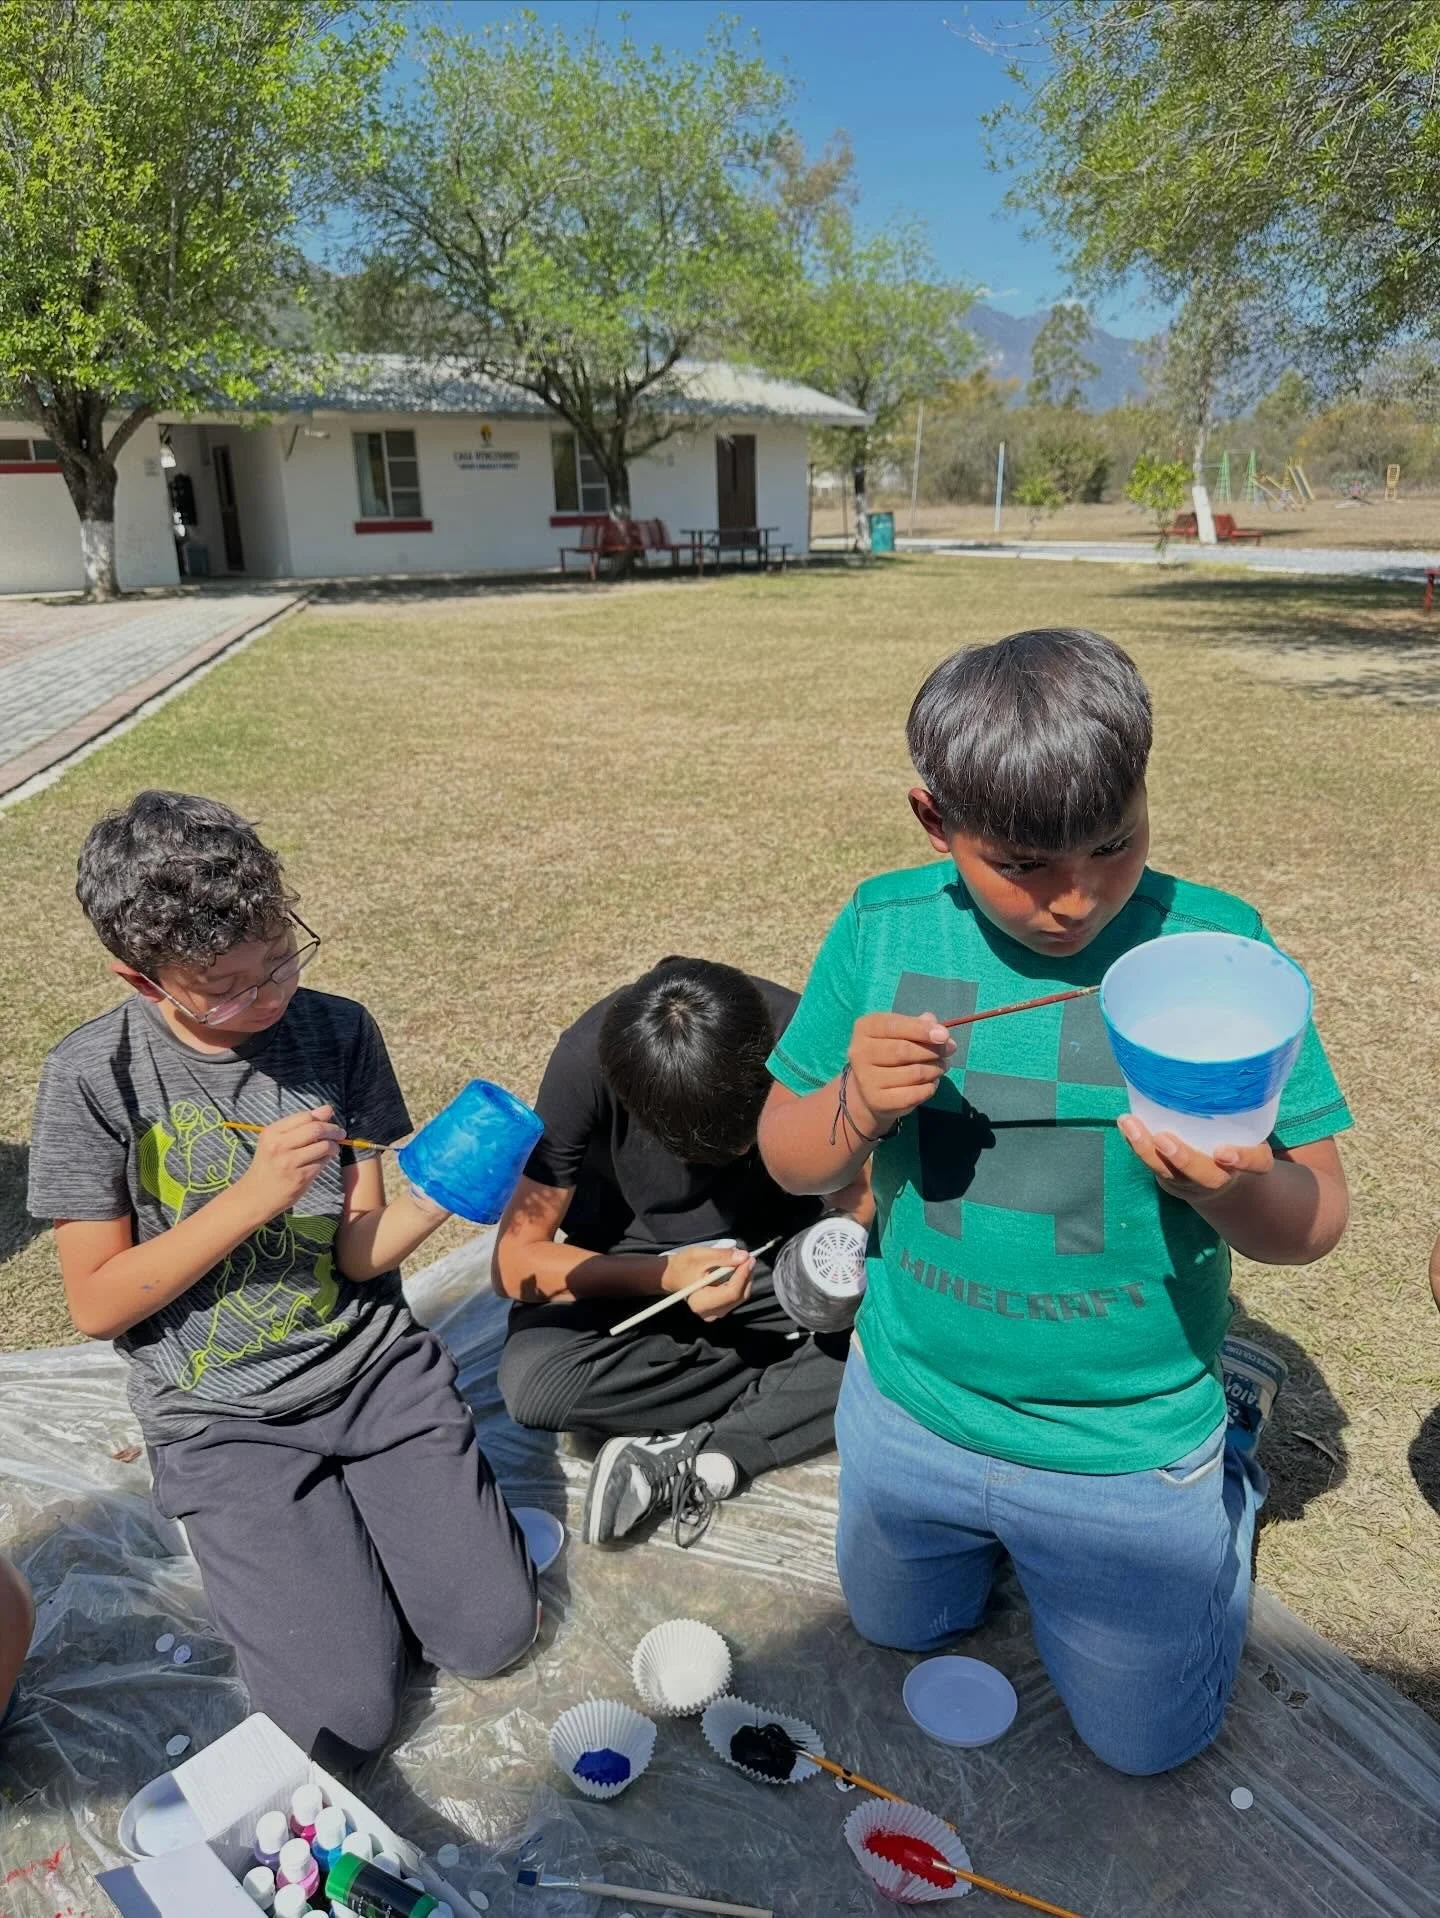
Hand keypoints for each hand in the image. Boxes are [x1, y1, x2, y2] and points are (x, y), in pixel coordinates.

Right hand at [238, 1105, 343, 1219]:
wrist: (256, 1195)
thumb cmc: (269, 1165)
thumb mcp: (276, 1141)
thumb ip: (301, 1125)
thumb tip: (328, 1109)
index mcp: (272, 1132)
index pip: (305, 1116)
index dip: (322, 1118)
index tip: (330, 1122)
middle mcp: (278, 1145)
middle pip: (316, 1129)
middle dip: (333, 1130)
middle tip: (340, 1134)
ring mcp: (289, 1162)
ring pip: (323, 1146)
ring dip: (334, 1146)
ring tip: (333, 1149)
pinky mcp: (299, 1177)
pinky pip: (322, 1163)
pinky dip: (327, 1160)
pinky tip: (323, 1161)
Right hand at [663, 1243, 754, 1322]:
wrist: (673, 1276)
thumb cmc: (683, 1265)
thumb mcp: (700, 1256)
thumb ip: (722, 1256)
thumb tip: (744, 1256)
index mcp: (701, 1302)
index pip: (731, 1293)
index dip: (743, 1275)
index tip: (749, 1258)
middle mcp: (710, 1313)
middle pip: (738, 1296)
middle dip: (746, 1275)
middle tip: (748, 1257)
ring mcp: (715, 1313)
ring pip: (740, 1297)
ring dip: (745, 1279)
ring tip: (743, 1261)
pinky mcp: (719, 1310)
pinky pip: (736, 1298)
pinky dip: (740, 1283)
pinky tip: (738, 1271)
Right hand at [846, 1012, 954, 1132]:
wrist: (869, 1089)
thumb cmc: (889, 1052)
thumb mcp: (901, 1032)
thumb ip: (919, 1026)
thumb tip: (941, 1030)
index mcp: (865, 1028)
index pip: (893, 1025)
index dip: (921, 1029)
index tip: (945, 1035)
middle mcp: (859, 1052)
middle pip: (904, 1050)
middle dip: (933, 1050)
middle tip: (949, 1050)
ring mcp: (866, 1078)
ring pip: (913, 1073)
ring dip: (935, 1069)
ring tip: (941, 1067)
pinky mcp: (878, 1100)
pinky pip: (915, 1093)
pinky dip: (930, 1087)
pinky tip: (931, 1082)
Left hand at [1118, 1115, 1273, 1205]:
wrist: (1220, 1176)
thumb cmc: (1240, 1140)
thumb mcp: (1253, 1129)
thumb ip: (1247, 1108)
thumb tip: (1234, 1070)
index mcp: (1252, 1163)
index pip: (1254, 1162)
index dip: (1241, 1159)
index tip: (1223, 1152)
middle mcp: (1221, 1176)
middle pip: (1203, 1175)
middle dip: (1183, 1159)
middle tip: (1163, 1140)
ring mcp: (1191, 1179)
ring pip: (1168, 1171)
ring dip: (1146, 1148)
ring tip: (1131, 1124)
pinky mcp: (1168, 1175)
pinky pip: (1150, 1162)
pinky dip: (1135, 1143)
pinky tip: (1125, 1124)